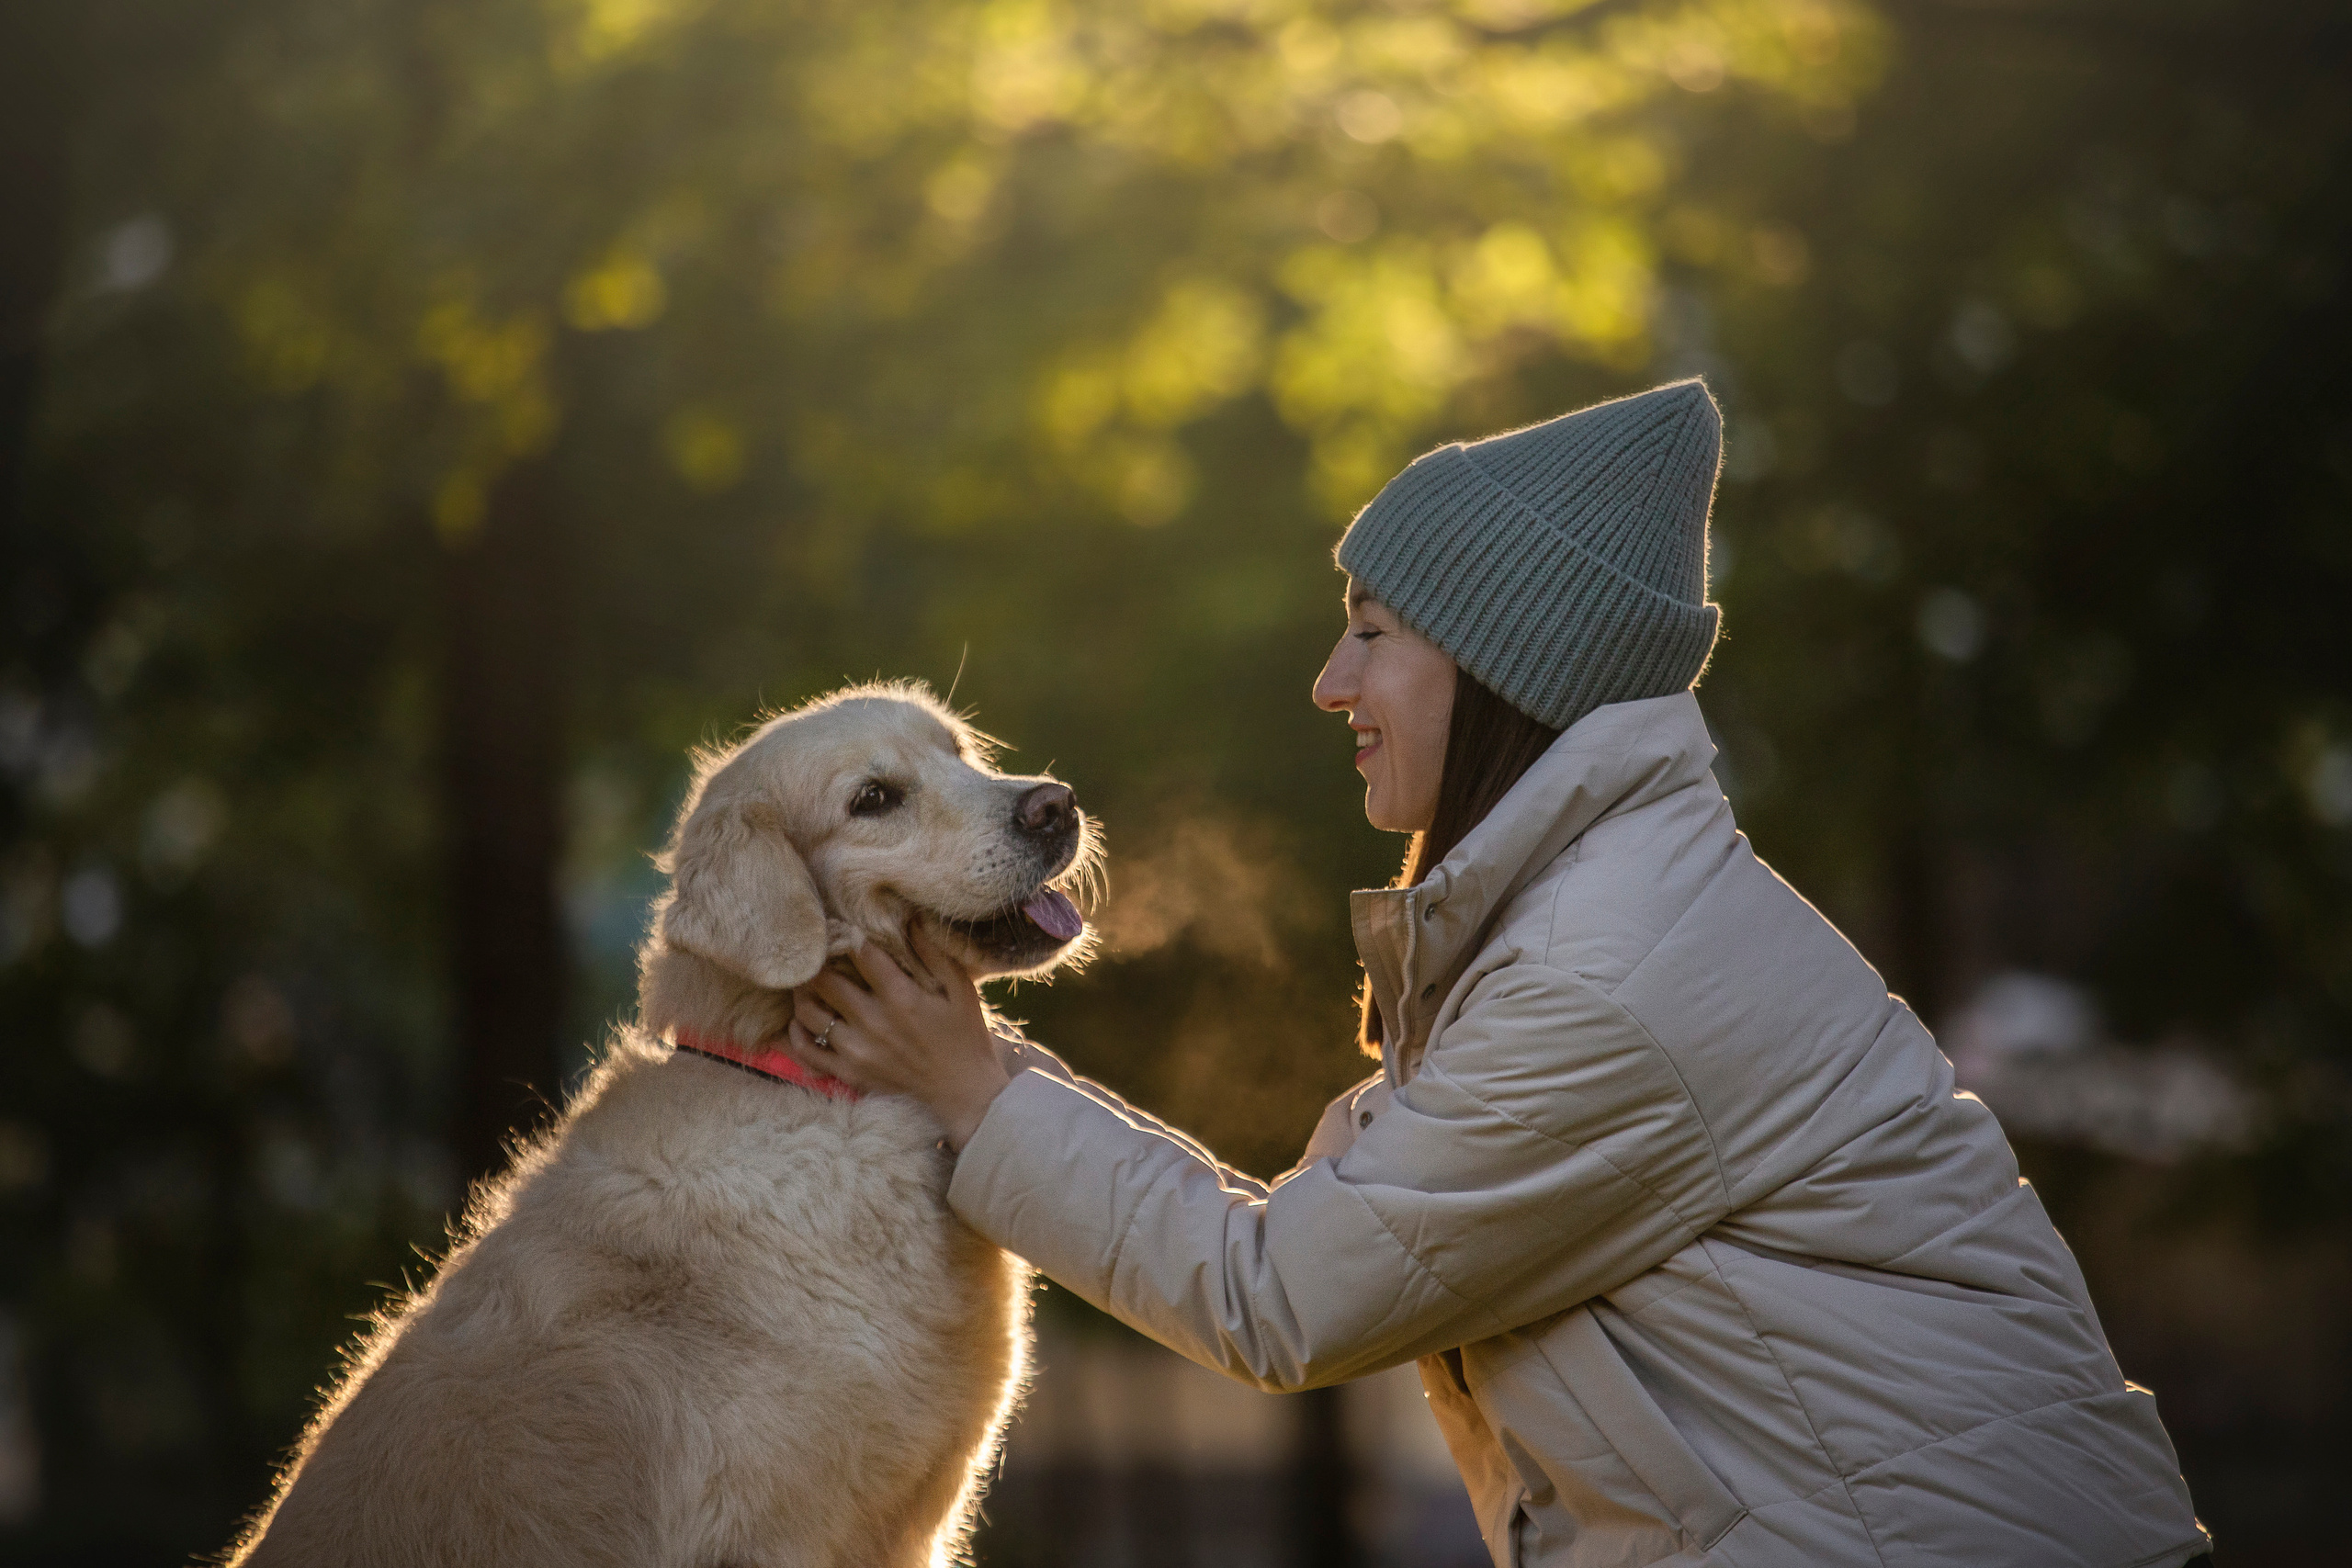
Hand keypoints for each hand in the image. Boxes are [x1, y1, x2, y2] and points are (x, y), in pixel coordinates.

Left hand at [785, 924, 1011, 1148]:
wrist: (963, 1093)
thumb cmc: (965, 1036)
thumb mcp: (960, 990)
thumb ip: (934, 954)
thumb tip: (910, 919)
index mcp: (900, 997)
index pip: (860, 953)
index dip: (847, 934)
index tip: (843, 927)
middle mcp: (873, 1022)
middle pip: (824, 980)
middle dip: (818, 960)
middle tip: (818, 953)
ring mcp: (857, 1050)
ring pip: (809, 1013)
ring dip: (804, 993)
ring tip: (808, 982)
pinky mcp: (849, 1073)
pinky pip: (807, 1050)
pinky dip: (797, 1033)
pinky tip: (801, 1020)